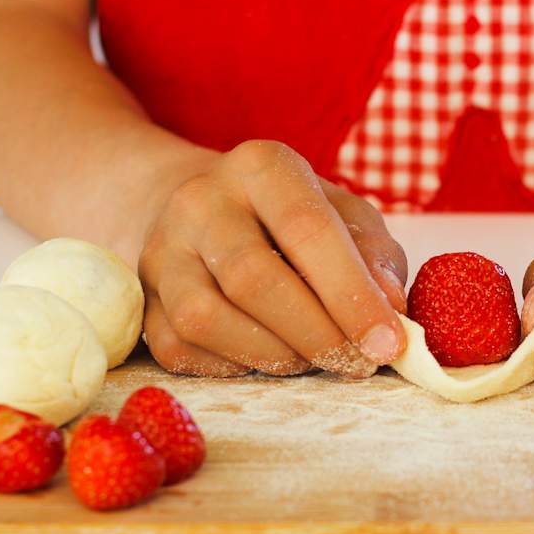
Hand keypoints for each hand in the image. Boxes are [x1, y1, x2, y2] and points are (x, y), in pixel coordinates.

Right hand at [138, 140, 407, 376]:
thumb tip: (390, 310)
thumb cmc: (293, 220)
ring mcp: (161, 250)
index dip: (352, 295)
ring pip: (207, 319)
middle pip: (254, 279)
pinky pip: (181, 350)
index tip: (389, 344)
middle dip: (317, 334)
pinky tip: (265, 356)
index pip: (308, 230)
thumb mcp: (347, 219)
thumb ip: (375, 258)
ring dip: (274, 355)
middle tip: (356, 363)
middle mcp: (201, 200)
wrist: (204, 213)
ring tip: (312, 359)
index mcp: (262, 167)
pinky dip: (234, 366)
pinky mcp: (143, 299)